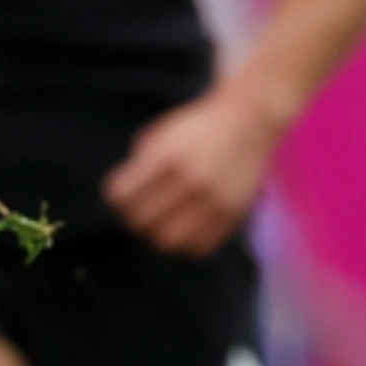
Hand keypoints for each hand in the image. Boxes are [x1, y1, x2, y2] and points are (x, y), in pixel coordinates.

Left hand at [102, 87, 282, 256]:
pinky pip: (199, 245)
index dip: (117, 198)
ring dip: (158, 235)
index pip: (121, 195)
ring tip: (161, 223)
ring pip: (168, 239)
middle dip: (134, 218)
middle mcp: (190, 178)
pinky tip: (185, 228)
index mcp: (166, 156)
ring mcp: (214, 198)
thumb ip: (137, 166)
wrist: (248, 120)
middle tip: (141, 210)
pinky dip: (186, 243)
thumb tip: (119, 201)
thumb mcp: (160, 135)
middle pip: (141, 220)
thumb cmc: (196, 128)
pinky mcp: (233, 212)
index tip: (125, 194)